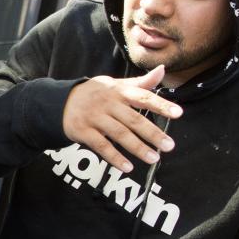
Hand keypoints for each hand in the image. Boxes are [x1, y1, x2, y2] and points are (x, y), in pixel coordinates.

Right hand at [61, 65, 182, 173]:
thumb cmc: (96, 94)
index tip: (178, 113)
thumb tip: (162, 70)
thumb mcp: (116, 85)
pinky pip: (101, 146)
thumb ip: (140, 82)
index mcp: (119, 91)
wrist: (61, 101)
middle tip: (169, 146)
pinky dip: (115, 158)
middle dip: (153, 133)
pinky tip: (128, 167)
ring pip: (119, 134)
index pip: (143, 97)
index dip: (161, 105)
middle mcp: (107, 103)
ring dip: (137, 148)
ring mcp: (94, 118)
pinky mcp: (83, 131)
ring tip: (153, 158)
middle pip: (133, 119)